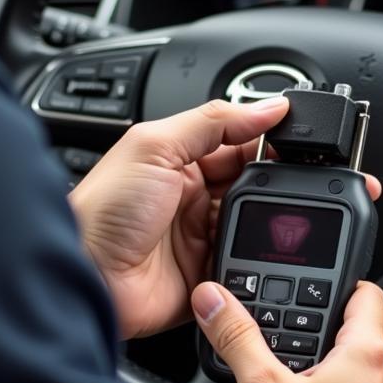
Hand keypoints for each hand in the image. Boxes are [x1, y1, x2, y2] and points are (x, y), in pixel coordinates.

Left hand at [68, 98, 279, 338]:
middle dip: (271, 184)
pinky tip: (260, 254)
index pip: (237, 143)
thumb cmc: (102, 210)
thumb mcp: (155, 146)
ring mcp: (200, 238)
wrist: (86, 275)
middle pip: (252, 185)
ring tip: (270, 221)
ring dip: (264, 224)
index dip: (266, 140)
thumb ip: (213, 121)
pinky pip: (245, 266)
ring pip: (255, 227)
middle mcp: (192, 198)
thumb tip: (268, 106)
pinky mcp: (206, 276)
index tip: (296, 140)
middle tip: (290, 184)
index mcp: (180, 161)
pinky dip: (256, 262)